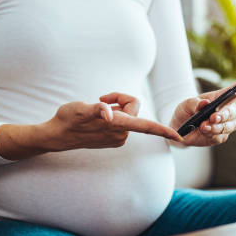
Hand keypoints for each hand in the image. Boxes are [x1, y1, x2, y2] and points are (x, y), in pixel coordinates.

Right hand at [0, 92, 181, 159]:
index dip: (163, 130)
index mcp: (117, 126)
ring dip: (114, 107)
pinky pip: (121, 119)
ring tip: (97, 108)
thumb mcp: (79, 109)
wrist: (56, 135)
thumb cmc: (67, 120)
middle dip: (121, 99)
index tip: (179, 136)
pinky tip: (97, 116)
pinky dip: (112, 113)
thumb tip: (107, 114)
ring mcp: (118, 136)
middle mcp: (121, 133)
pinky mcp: (113, 137)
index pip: (146, 127)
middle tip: (102, 98)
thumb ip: (95, 109)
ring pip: (127, 113)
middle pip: (134, 108)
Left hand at [170, 75, 235, 146]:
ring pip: (229, 126)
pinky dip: (212, 134)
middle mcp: (228, 110)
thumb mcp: (187, 104)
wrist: (179, 128)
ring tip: (203, 126)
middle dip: (224, 115)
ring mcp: (226, 125)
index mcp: (222, 97)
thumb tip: (204, 103)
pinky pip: (220, 136)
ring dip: (217, 126)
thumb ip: (195, 103)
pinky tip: (204, 131)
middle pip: (234, 112)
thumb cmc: (186, 111)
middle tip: (213, 117)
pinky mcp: (221, 137)